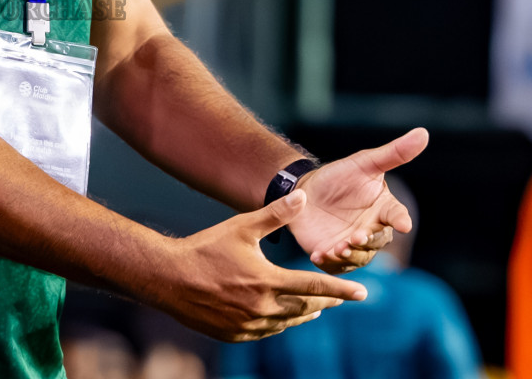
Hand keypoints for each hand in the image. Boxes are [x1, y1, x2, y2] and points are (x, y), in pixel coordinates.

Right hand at [154, 190, 367, 341]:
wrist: (168, 278)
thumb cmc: (204, 248)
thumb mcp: (241, 227)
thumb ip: (275, 214)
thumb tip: (303, 197)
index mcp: (267, 280)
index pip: (315, 287)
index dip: (341, 290)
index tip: (363, 294)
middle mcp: (262, 307)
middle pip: (304, 309)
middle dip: (324, 303)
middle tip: (338, 299)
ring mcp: (248, 325)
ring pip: (286, 323)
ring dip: (302, 315)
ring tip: (313, 308)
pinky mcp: (234, 335)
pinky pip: (265, 332)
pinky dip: (278, 324)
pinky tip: (279, 317)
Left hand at [288, 127, 429, 273]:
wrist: (305, 190)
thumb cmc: (339, 176)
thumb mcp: (364, 162)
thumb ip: (394, 153)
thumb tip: (424, 132)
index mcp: (384, 209)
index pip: (396, 215)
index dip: (399, 220)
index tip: (403, 223)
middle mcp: (373, 230)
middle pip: (377, 240)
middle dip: (368, 240)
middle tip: (356, 237)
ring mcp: (354, 245)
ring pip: (358, 256)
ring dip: (349, 254)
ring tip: (336, 248)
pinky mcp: (333, 254)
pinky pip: (335, 264)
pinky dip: (328, 262)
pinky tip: (318, 255)